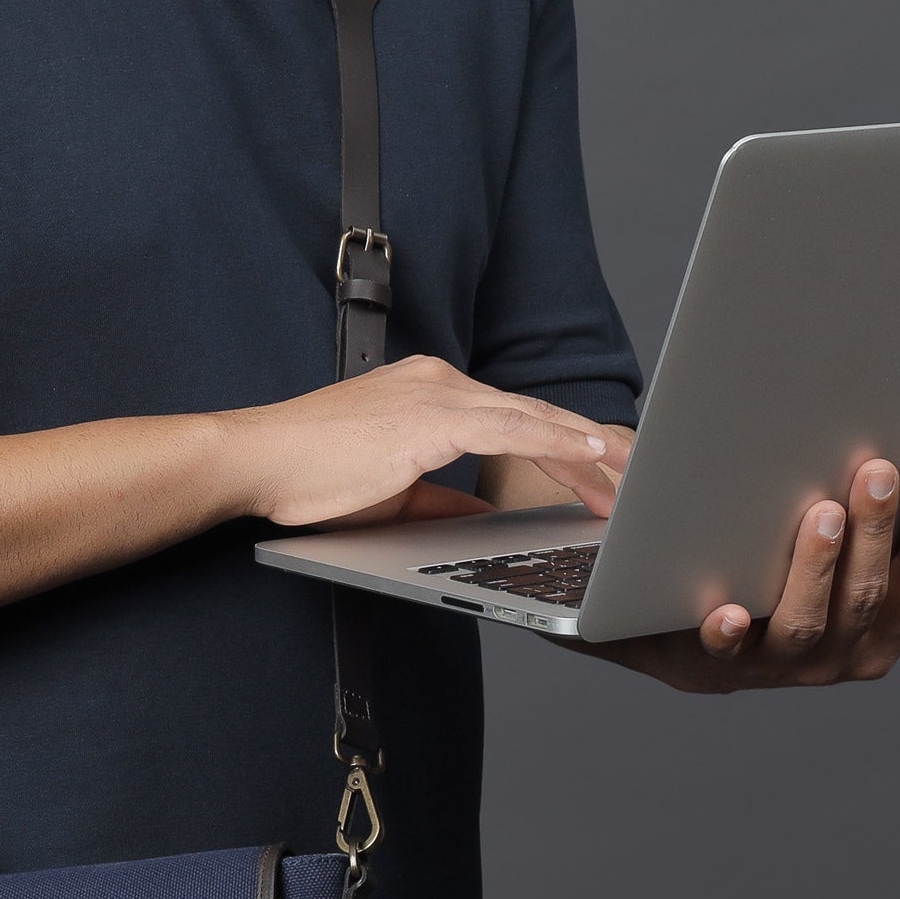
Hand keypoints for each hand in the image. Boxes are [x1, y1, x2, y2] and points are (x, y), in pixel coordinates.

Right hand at [223, 355, 632, 528]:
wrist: (257, 459)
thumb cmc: (309, 477)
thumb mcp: (391, 492)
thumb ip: (442, 499)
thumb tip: (483, 516)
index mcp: (432, 395)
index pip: (517, 418)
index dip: (567, 445)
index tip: (606, 471)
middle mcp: (440, 382)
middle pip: (537, 412)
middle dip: (594, 445)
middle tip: (642, 471)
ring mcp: (435, 393)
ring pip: (533, 416)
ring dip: (588, 447)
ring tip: (633, 472)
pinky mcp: (428, 416)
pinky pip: (508, 426)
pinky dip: (553, 440)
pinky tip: (588, 455)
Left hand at [593, 452, 899, 693]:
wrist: (687, 634)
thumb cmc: (796, 594)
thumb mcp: (873, 598)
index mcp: (881, 638)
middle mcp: (834, 658)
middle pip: (867, 597)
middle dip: (877, 533)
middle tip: (876, 469)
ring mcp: (774, 663)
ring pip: (806, 622)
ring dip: (818, 570)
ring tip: (822, 513)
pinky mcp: (711, 660)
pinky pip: (722, 651)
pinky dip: (728, 632)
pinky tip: (728, 610)